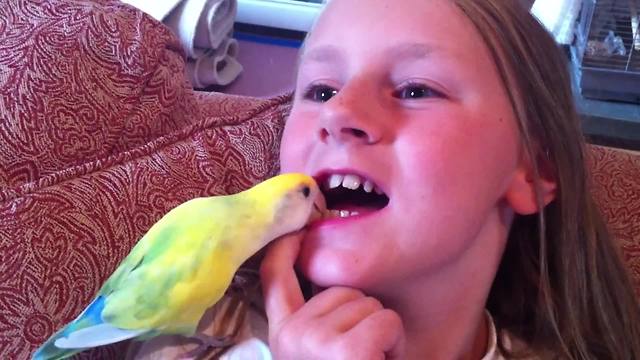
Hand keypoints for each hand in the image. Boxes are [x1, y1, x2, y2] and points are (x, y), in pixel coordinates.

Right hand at [260, 233, 404, 359]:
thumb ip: (318, 318)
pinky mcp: (347, 351)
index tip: (298, 230)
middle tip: (363, 353)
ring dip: (381, 332)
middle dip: (362, 315)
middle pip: (342, 287)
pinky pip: (388, 321)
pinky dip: (396, 343)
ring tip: (373, 359)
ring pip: (369, 302)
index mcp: (282, 334)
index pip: (274, 276)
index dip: (285, 247)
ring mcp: (316, 339)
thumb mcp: (321, 349)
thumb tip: (328, 276)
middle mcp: (291, 334)